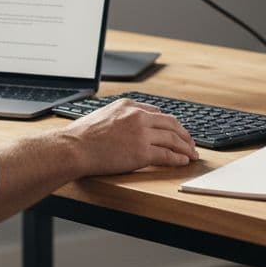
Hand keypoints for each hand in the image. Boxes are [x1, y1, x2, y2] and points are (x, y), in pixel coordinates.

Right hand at [60, 99, 198, 175]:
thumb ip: (119, 116)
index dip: (169, 123)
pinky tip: (183, 161)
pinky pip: (167, 155)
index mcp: (128, 105)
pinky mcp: (142, 152)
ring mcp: (141, 134)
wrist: (74, 148)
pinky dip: (178, 158)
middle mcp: (138, 116)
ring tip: (192, 154)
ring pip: (173, 139)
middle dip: (184, 134)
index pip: (157, 112)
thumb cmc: (81, 135)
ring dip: (186, 147)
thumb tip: (127, 124)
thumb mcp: (102, 114)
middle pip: (170, 123)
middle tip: (190, 142)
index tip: (175, 131)